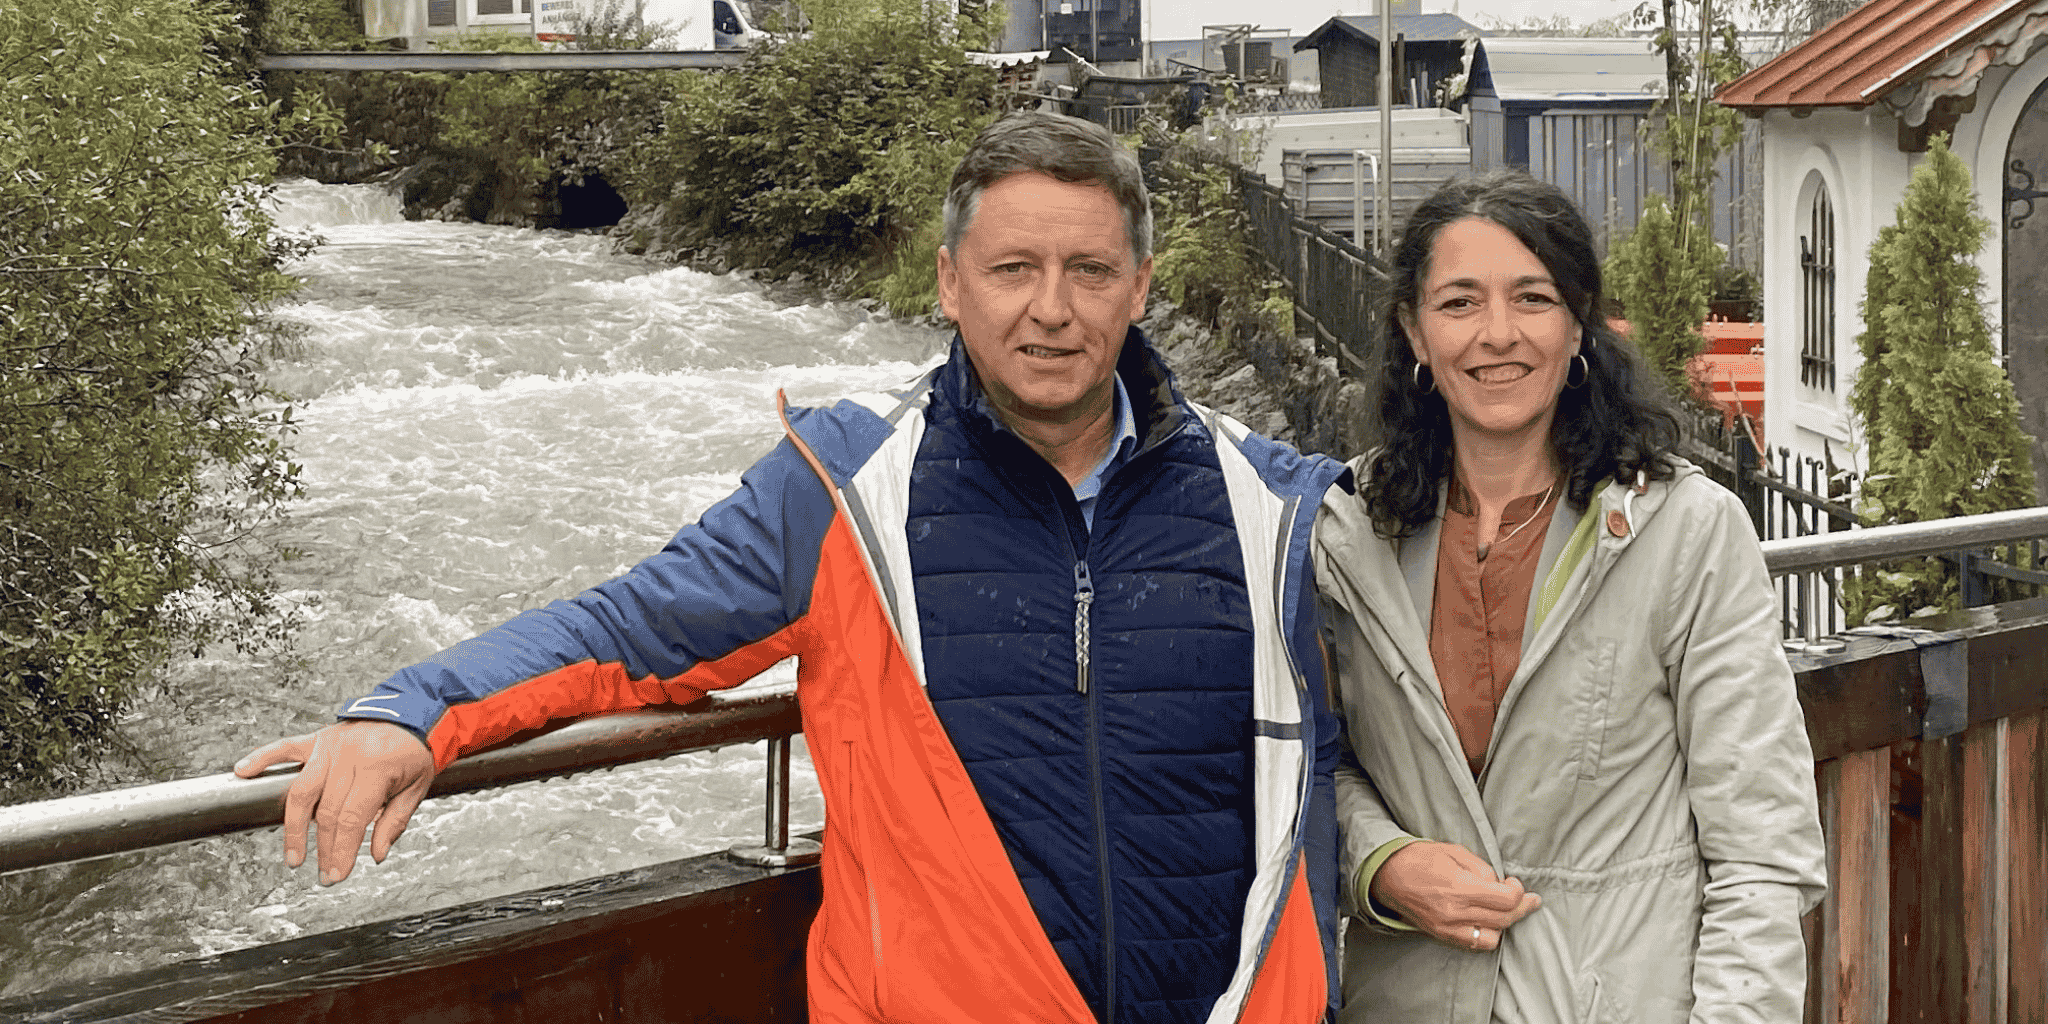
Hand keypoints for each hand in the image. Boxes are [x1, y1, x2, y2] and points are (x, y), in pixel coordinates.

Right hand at [234, 720, 435, 884]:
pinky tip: (243, 772)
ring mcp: (331, 746)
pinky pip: (286, 748)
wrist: (417, 712)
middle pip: (326, 811)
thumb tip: (376, 855)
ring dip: (293, 826)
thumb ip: (394, 822)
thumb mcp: (417, 788)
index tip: (337, 874)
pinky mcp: (319, 738)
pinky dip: (263, 758)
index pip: (352, 819)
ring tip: (293, 855)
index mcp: (377, 768)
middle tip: (322, 873)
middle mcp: (349, 756)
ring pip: (301, 790)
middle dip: (323, 848)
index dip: (342, 851)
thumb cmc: (416, 751)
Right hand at [1371, 841, 1541, 951]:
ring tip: (1501, 910)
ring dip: (1503, 924)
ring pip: (1493, 937)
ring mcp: (1447, 928)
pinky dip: (1486, 934)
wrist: (1387, 875)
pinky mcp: (1442, 936)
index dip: (1519, 892)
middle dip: (1521, 908)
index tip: (1514, 883)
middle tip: (1526, 899)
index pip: (1506, 900)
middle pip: (1504, 919)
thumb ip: (1482, 868)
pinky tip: (1486, 921)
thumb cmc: (1420, 858)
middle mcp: (1454, 912)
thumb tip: (1500, 884)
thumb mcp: (1454, 851)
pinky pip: (1475, 945)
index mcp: (1459, 887)